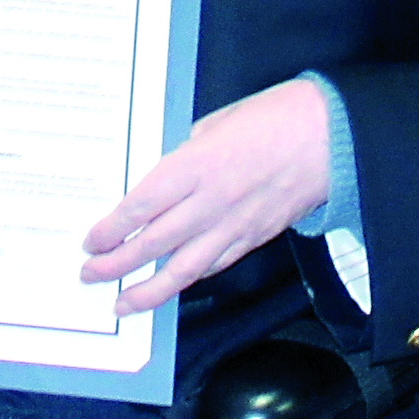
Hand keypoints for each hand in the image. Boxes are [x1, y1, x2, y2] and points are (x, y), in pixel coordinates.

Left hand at [80, 79, 330, 314]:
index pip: (140, 206)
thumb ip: (185, 153)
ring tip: (122, 302)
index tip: (91, 240)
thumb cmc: (274, 116)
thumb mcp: (216, 122)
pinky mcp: (253, 239)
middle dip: (116, 263)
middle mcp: (210, 202)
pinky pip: (213, 266)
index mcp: (196, 165)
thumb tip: (162, 177)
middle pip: (152, 242)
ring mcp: (233, 226)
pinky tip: (171, 285)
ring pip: (181, 270)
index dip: (111, 228)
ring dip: (147, 290)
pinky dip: (188, 279)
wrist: (329, 135)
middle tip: (90, 274)